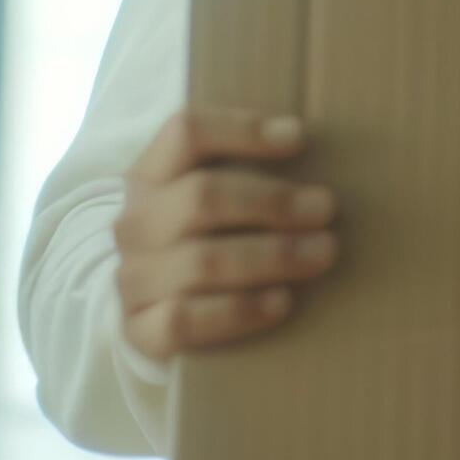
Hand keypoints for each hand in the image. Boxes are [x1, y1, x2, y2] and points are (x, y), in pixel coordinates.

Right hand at [113, 106, 338, 360]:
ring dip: (271, 256)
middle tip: (326, 208)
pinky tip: (281, 302)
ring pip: (202, 261)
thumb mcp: (213, 195)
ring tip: (322, 253)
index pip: (186, 133)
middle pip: (202, 197)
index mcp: (150, 175)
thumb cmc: (207, 238)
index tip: (299, 138)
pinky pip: (185, 319)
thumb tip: (318, 149)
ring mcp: (134, 278)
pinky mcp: (141, 330)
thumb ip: (251, 170)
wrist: (160, 310)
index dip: (242, 129)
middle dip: (272, 202)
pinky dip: (239, 310)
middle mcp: (136, 223)